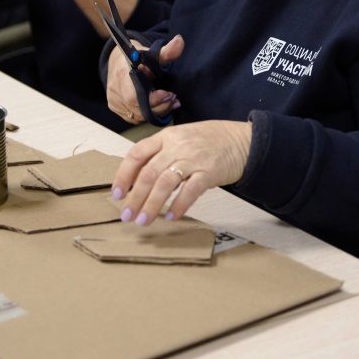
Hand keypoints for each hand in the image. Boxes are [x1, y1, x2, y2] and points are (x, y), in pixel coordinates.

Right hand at [106, 34, 184, 123]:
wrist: (118, 62)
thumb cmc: (138, 57)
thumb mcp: (153, 53)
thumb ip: (167, 51)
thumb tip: (180, 41)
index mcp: (121, 74)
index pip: (133, 96)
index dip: (153, 99)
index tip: (169, 94)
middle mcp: (115, 89)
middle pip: (138, 109)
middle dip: (160, 106)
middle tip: (174, 99)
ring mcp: (114, 101)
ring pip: (138, 116)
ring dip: (157, 112)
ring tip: (171, 102)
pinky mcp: (116, 108)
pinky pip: (134, 118)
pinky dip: (148, 115)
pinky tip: (159, 107)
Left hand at [111, 120, 251, 224]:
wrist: (242, 140)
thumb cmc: (209, 141)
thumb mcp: (181, 138)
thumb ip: (161, 154)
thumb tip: (139, 180)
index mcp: (166, 137)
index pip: (137, 154)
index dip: (123, 175)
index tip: (117, 194)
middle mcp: (177, 146)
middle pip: (148, 173)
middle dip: (135, 197)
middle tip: (127, 216)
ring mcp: (193, 158)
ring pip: (165, 183)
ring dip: (151, 205)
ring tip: (144, 221)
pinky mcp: (209, 172)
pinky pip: (190, 191)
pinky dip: (178, 206)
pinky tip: (171, 217)